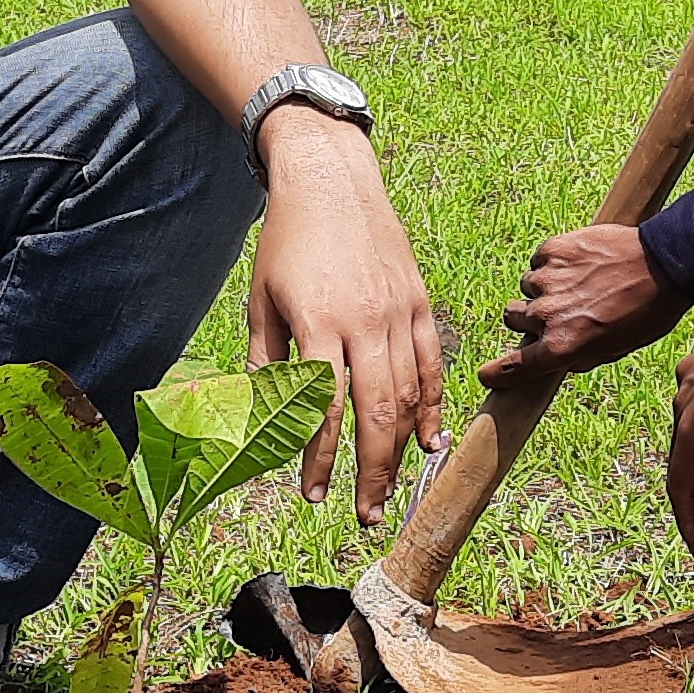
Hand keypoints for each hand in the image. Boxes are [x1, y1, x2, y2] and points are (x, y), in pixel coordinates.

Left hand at [246, 110, 448, 520]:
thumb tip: (265, 417)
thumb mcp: (260, 300)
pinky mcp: (420, 301)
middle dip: (370, 472)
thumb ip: (266, 360)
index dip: (320, 458)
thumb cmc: (287, 241)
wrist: (331, 179)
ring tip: (389, 489)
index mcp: (318, 323)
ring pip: (409, 394)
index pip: (324, 409)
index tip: (313, 493)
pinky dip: (433, 406)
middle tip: (363, 514)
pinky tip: (428, 442)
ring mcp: (399, 311)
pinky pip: (432, 364)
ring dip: (400, 450)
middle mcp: (365, 321)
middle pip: (375, 413)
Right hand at [483, 221, 689, 386]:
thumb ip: (578, 357)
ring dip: (545, 288)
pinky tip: (581, 263)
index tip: (487, 374)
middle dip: (530, 317)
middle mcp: (546, 315)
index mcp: (561, 346)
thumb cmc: (647, 312)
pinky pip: (540, 260)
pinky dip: (554, 263)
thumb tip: (554, 359)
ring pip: (528, 287)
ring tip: (579, 282)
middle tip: (557, 310)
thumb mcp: (615, 349)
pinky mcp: (553, 250)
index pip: (513, 367)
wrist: (666, 264)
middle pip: (513, 318)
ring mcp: (546, 280)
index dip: (497, 373)